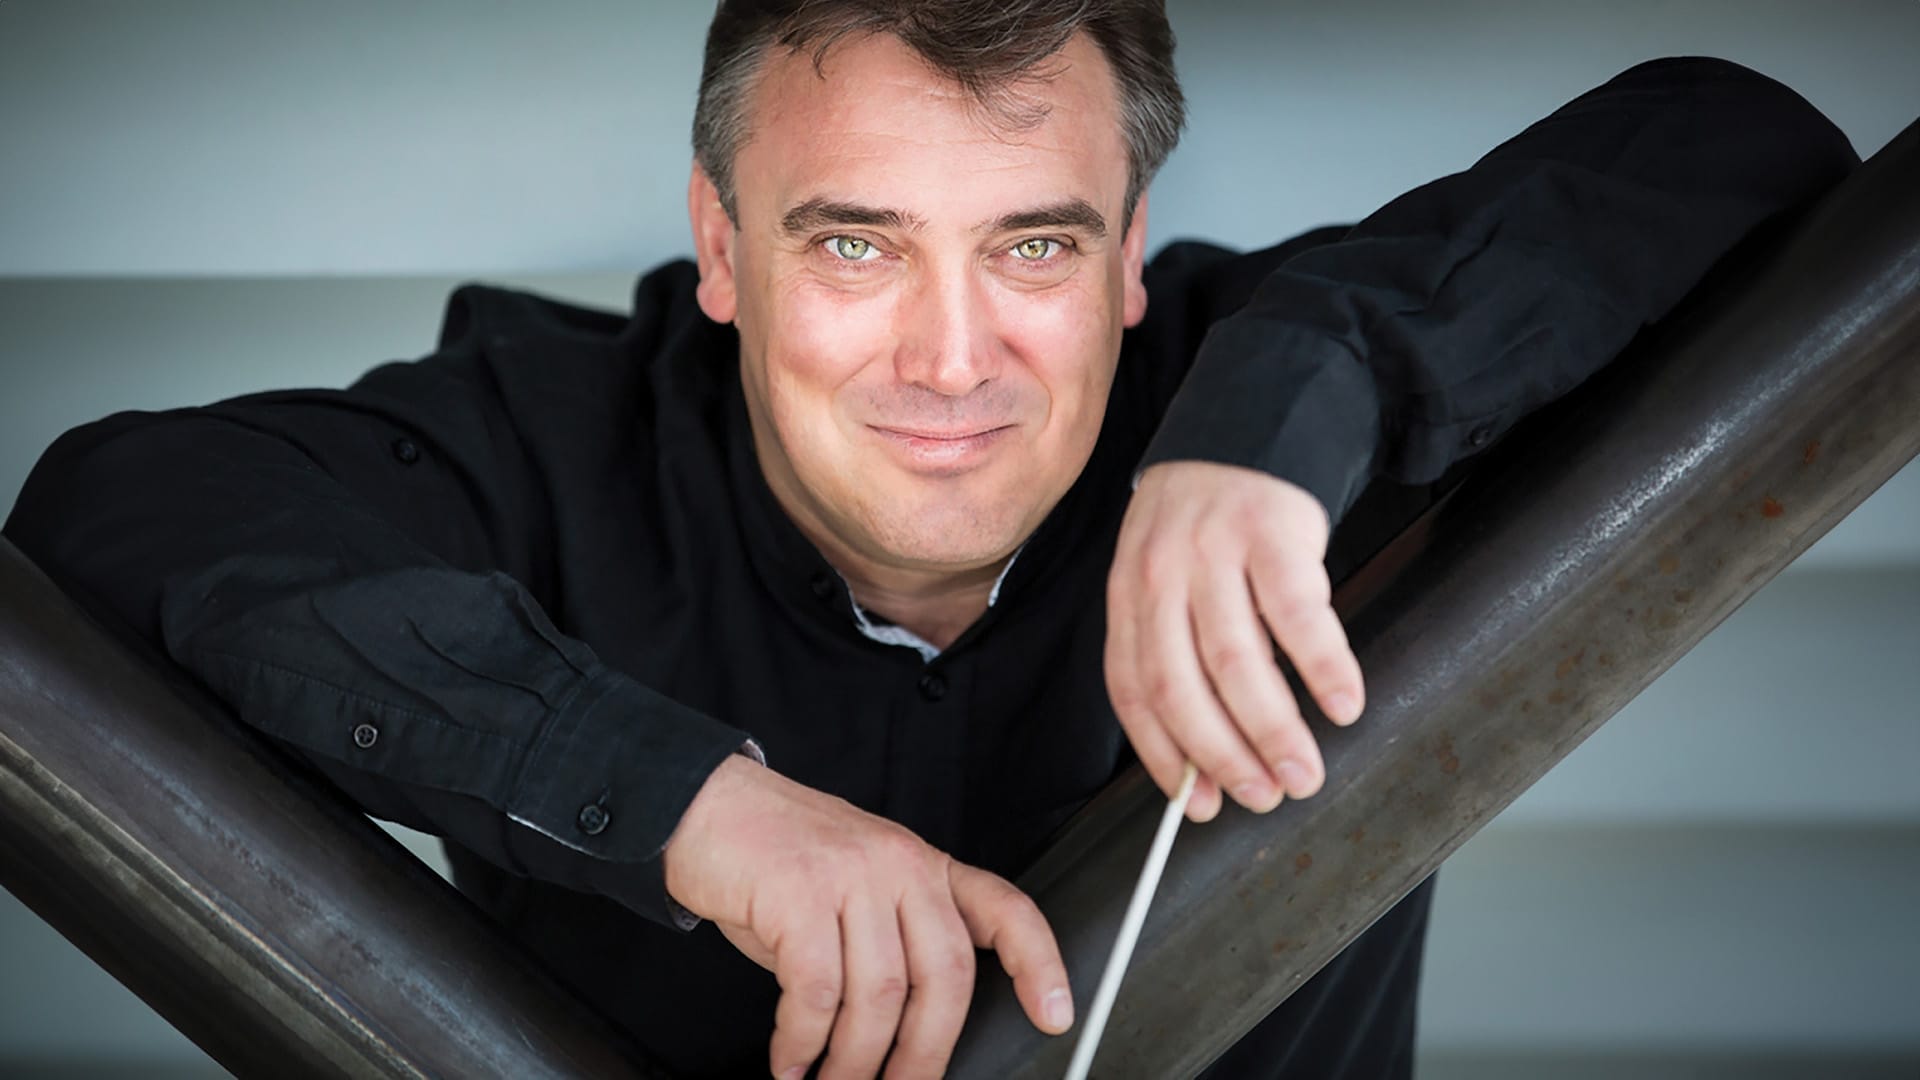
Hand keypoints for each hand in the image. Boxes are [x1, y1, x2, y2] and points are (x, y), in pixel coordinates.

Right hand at [661, 756, 1071, 1078]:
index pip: (1004, 909)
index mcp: (922, 866)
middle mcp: (898, 864)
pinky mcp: (799, 892)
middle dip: (924, 1054)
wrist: (702, 805)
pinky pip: (815, 991)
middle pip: (944, 977)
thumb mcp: (850, 890)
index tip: (1056, 1014)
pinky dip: (802, 1041)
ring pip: (878, 996)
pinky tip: (790, 1058)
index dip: (1039, 965)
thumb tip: (903, 1035)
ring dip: (852, 1060)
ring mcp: (851, 874)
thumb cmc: (775, 858)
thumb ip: (887, 943)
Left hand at [1105, 461, 1364, 821]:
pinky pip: (1297, 614)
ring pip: (1237, 660)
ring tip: (1304, 773)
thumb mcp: (1164, 576)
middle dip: (1223, 755)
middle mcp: (1160, 574)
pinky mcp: (1272, 530)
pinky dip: (1322, 667)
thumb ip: (1171, 649)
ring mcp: (1214, 550)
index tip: (1199, 804)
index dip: (1163, 754)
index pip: (1132, 689)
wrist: (1247, 427)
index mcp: (1129, 594)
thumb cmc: (1206, 525)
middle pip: (1182, 684)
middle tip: (1264, 797)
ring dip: (1273, 729)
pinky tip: (1344, 703)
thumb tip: (1204, 760)